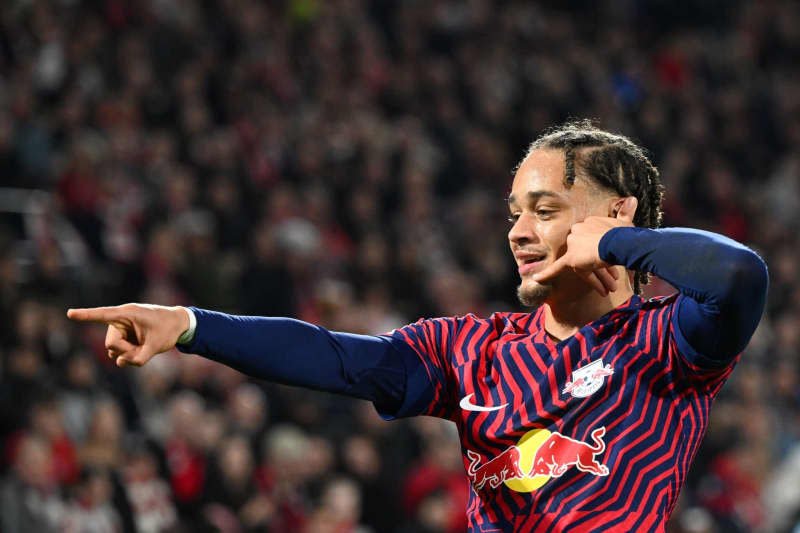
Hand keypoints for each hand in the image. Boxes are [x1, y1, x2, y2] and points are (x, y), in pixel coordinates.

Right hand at [66, 304, 189, 366]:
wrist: (179, 324)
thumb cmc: (168, 329)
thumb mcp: (156, 346)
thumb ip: (139, 358)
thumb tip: (120, 363)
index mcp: (127, 314)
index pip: (102, 315)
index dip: (85, 315)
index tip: (69, 313)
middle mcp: (121, 320)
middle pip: (111, 344)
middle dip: (125, 351)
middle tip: (143, 349)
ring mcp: (121, 329)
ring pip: (113, 349)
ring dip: (127, 353)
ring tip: (144, 347)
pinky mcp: (124, 337)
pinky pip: (119, 352)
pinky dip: (128, 355)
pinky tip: (140, 351)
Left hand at [532, 196, 637, 295]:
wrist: (618, 242)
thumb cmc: (624, 234)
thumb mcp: (625, 223)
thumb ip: (626, 212)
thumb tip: (633, 199)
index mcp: (589, 222)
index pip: (593, 238)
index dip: (602, 249)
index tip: (611, 258)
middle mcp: (578, 231)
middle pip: (587, 251)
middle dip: (600, 264)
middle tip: (614, 278)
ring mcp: (574, 245)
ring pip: (583, 263)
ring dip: (598, 276)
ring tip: (610, 288)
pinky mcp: (571, 259)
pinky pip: (556, 267)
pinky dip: (546, 274)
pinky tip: (537, 279)